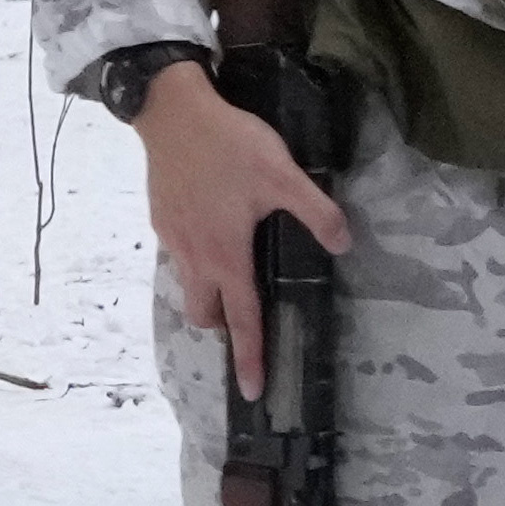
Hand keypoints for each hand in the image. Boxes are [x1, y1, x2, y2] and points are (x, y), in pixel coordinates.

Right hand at [135, 64, 352, 389]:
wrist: (171, 114)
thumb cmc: (229, 147)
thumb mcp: (284, 175)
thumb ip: (316, 212)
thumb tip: (343, 243)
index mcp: (226, 255)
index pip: (242, 320)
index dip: (250, 357)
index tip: (253, 392)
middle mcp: (194, 257)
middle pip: (206, 312)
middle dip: (225, 327)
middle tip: (247, 320)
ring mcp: (172, 239)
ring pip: (188, 287)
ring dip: (209, 295)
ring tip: (233, 279)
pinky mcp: (161, 220)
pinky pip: (179, 258)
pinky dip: (196, 264)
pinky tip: (214, 237)